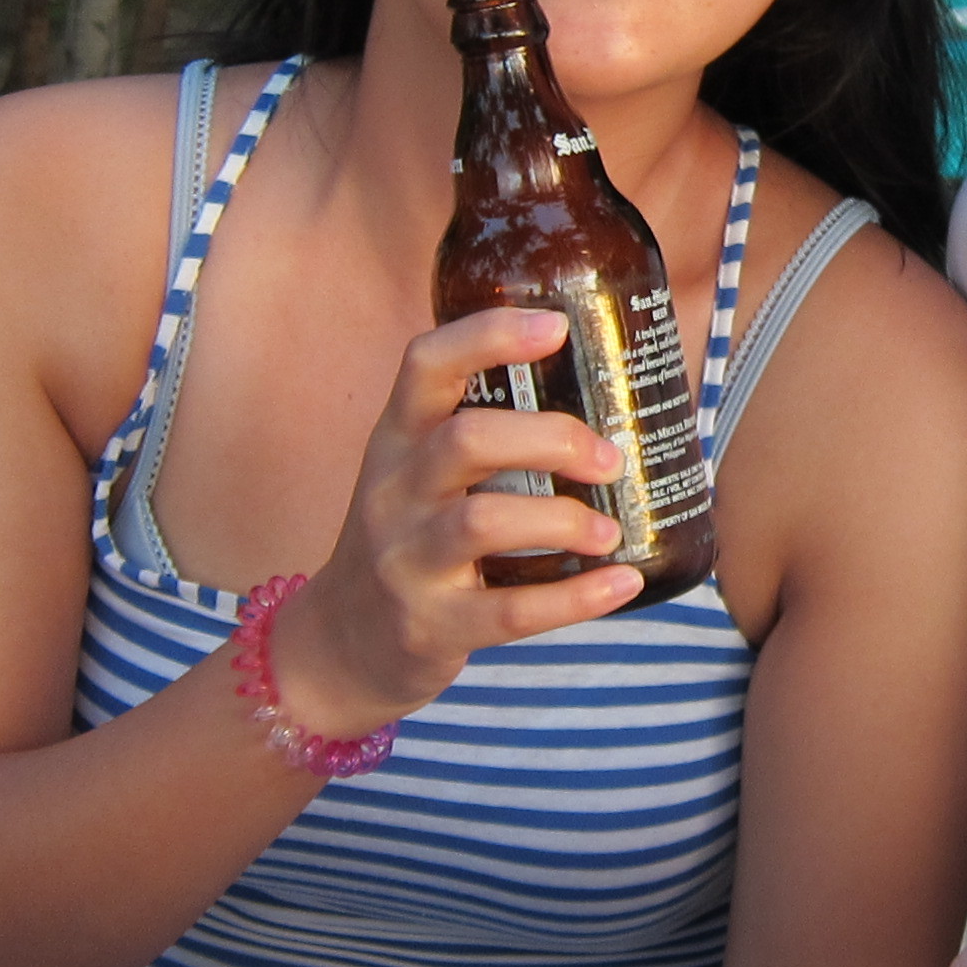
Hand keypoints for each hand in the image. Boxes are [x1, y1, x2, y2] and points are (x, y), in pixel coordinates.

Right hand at [259, 307, 639, 737]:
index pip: (426, 364)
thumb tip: (606, 389)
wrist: (343, 641)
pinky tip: (623, 582)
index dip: (489, 335)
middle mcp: (394, 492)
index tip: (556, 325)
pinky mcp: (432, 626)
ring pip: (483, 521)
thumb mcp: (416, 470)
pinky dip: (576, 598)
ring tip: (610, 530)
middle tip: (608, 458)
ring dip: (564, 520)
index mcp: (397, 439)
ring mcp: (406, 561)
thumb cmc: (408, 536)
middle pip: (467, 439)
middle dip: (551, 439)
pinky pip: (510, 611)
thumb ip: (479, 429)